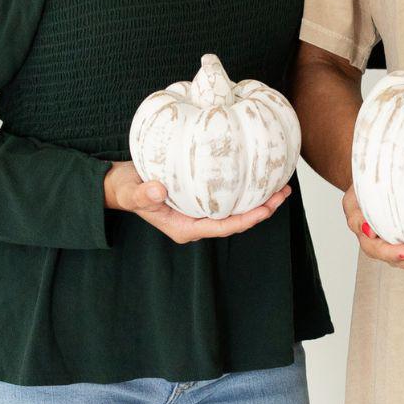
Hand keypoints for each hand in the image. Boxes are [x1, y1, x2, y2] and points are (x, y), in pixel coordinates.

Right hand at [105, 160, 291, 242]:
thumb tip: (158, 190)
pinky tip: (257, 175)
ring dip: (258, 200)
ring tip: (280, 185)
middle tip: (283, 192)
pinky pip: (228, 197)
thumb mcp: (131, 192)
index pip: (224, 227)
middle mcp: (196, 222)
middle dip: (262, 209)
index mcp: (186, 228)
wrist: (119, 184)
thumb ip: (143, 194)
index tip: (266, 209)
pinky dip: (245, 189)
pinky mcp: (200, 198)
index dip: (247, 220)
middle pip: (236, 220)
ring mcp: (199, 211)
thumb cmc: (124, 189)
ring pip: (235, 210)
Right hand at [342, 183, 403, 270]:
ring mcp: (399, 244)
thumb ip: (358, 217)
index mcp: (369, 238)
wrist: (375, 184)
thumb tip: (369, 231)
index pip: (378, 250)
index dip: (392, 252)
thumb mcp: (354, 200)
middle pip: (398, 259)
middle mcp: (384, 245)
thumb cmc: (364, 191)